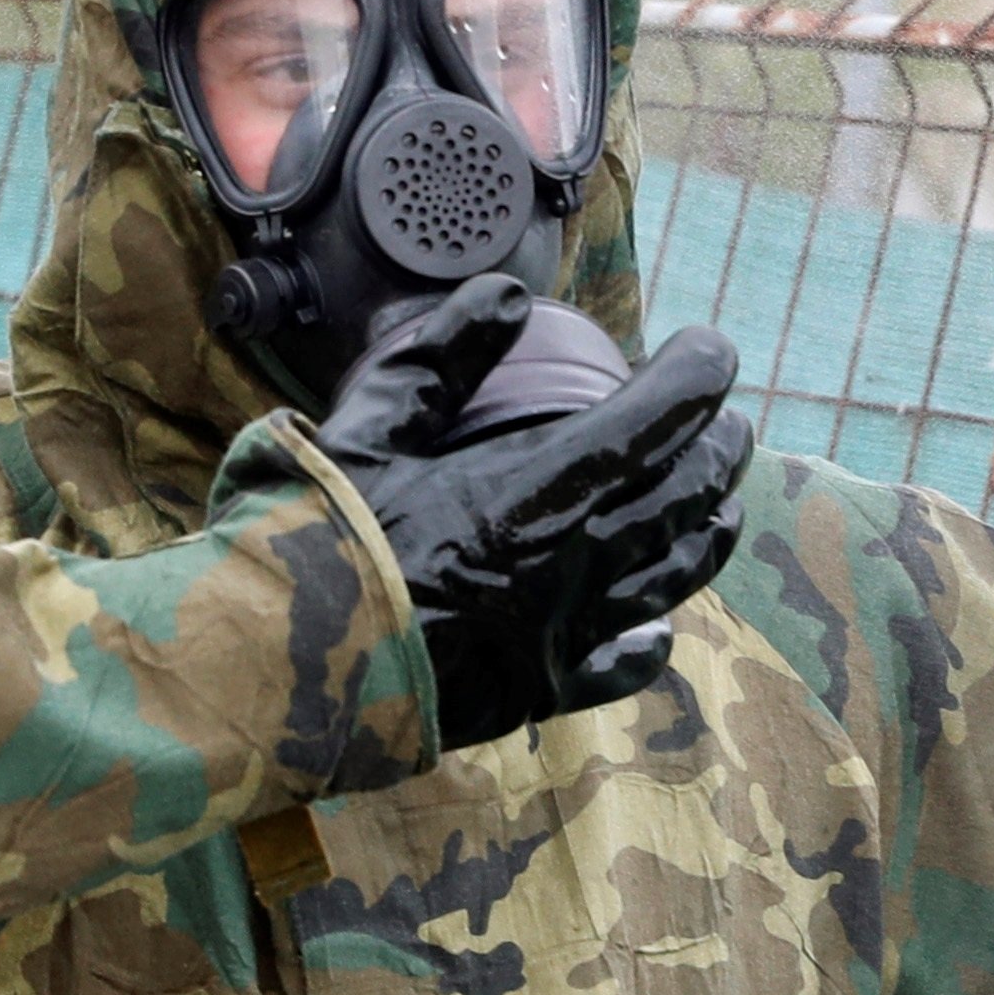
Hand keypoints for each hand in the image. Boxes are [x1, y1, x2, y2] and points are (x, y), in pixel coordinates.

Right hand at [314, 279, 755, 750]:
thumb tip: (504, 298)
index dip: (694, 381)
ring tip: (724, 502)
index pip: (649, 426)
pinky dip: (646, 641)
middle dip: (716, 452)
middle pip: (678, 501)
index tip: (713, 348)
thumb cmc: (307, 542)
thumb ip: (441, 358)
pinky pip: (614, 669)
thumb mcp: (365, 426)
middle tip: (728, 419)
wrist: (265, 678)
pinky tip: (656, 629)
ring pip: (667, 579)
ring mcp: (557, 640)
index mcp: (527, 498)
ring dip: (706, 531)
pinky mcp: (534, 696)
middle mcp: (565, 573)